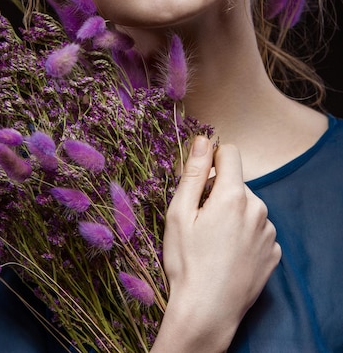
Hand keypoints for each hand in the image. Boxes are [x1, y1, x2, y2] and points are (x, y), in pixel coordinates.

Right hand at [151, 136, 280, 352]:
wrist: (207, 312)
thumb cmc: (187, 261)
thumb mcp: (179, 213)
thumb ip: (194, 172)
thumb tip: (203, 139)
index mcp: (233, 195)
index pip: (230, 153)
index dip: (213, 161)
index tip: (201, 181)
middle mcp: (258, 208)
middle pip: (237, 183)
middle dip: (220, 193)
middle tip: (201, 223)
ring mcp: (269, 232)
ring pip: (248, 207)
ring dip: (234, 215)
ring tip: (215, 242)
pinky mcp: (274, 252)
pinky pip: (258, 230)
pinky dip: (245, 235)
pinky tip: (230, 255)